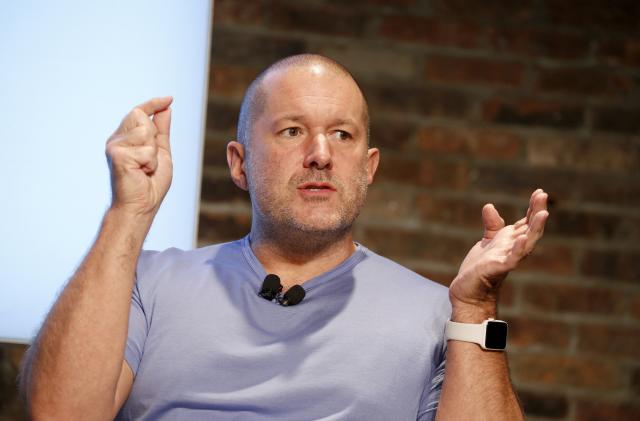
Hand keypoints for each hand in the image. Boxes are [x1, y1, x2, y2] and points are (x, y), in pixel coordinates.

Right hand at [106, 97, 172, 216]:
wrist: (141, 206)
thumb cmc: (150, 183)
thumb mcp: (161, 152)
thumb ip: (162, 131)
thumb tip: (166, 108)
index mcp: (126, 138)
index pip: (138, 112)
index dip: (153, 104)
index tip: (169, 98)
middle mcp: (117, 139)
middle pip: (141, 116)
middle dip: (153, 137)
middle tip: (149, 161)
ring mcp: (114, 146)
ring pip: (145, 132)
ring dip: (153, 154)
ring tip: (145, 168)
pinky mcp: (117, 155)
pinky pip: (146, 150)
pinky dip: (151, 164)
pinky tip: (142, 173)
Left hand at [448, 189, 548, 320]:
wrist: (468, 290)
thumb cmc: (479, 267)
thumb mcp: (487, 241)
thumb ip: (492, 225)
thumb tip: (490, 206)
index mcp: (512, 240)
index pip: (527, 221)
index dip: (533, 207)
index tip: (539, 191)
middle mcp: (514, 249)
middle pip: (531, 228)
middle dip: (537, 212)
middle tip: (543, 195)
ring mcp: (508, 259)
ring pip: (527, 242)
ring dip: (535, 228)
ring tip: (542, 213)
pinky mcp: (498, 269)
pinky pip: (512, 259)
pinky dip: (518, 249)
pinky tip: (522, 238)